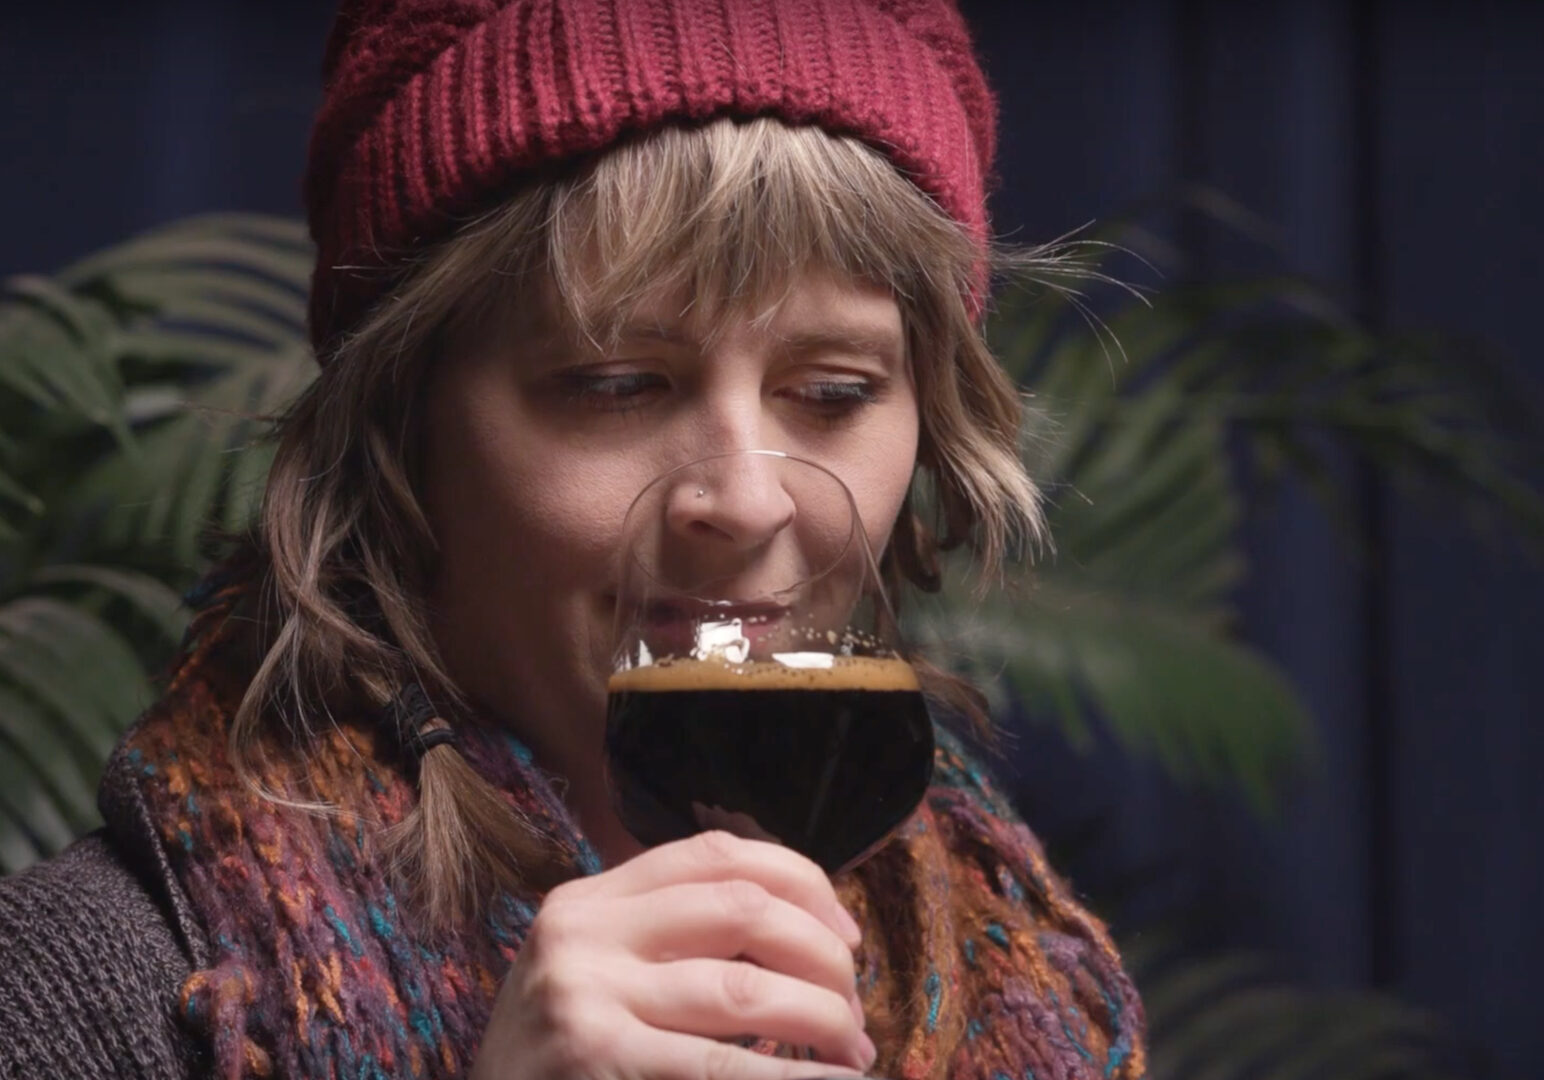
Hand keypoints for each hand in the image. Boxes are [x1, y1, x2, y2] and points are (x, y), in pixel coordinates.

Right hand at [470, 831, 873, 1079]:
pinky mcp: (598, 1061)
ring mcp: (586, 999)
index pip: (714, 852)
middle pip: (742, 907)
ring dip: (822, 1018)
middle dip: (822, 952)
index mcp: (587, 900)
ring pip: (745, 990)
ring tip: (854, 1048)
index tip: (844, 932)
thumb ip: (669, 939)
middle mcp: (583, 935)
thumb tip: (804, 929)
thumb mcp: (592, 975)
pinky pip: (724, 1066)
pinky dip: (795, 1077)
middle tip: (854, 1001)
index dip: (799, 882)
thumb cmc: (557, 1060)